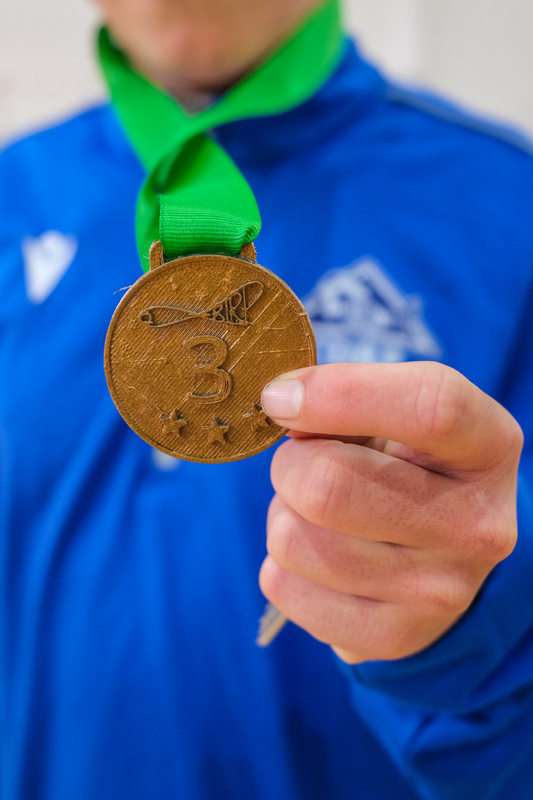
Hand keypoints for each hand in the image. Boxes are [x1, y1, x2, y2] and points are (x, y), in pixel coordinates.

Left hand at [259, 362, 522, 662]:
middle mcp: (477, 526)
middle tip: (304, 461)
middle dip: (290, 463)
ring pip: (292, 539)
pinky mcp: (391, 637)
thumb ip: (349, 397)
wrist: (439, 554)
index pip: (432, 407)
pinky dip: (282, 564)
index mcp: (489, 447)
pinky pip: (281, 586)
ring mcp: (437, 593)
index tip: (282, 397)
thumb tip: (281, 403)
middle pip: (328, 486)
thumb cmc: (407, 465)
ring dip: (284, 514)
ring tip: (319, 513)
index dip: (340, 394)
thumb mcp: (400, 415)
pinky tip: (321, 554)